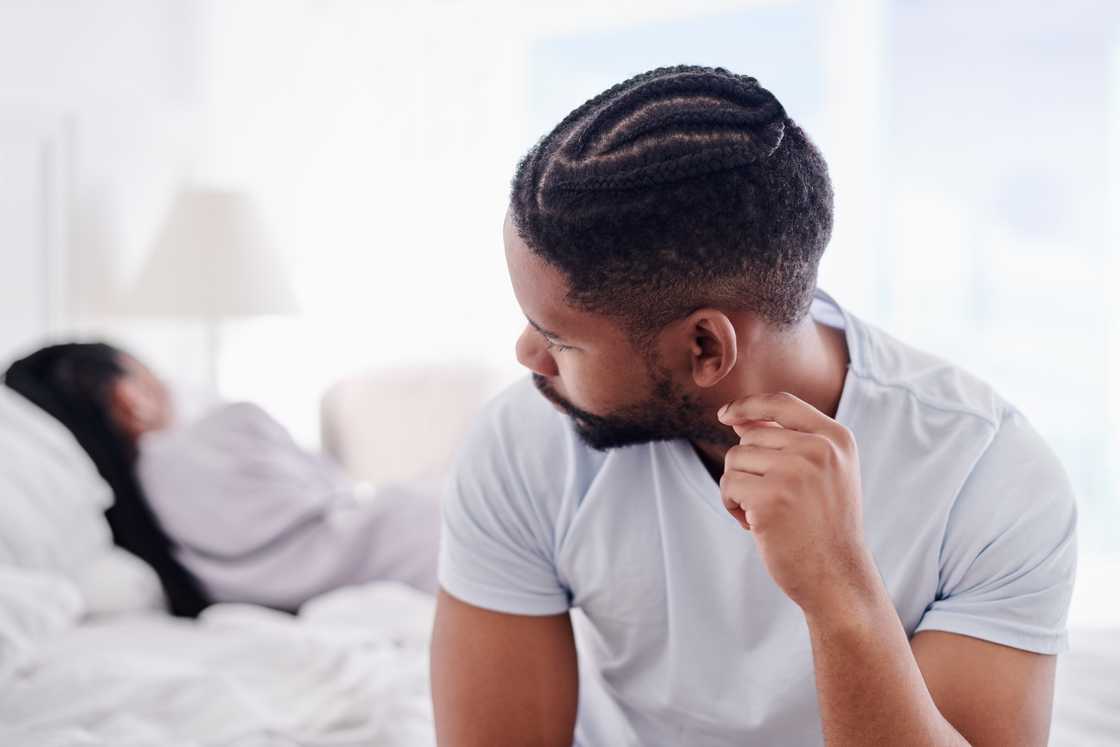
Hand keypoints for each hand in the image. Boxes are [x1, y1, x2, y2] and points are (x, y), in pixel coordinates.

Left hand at [717, 392, 874, 616]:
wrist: (838, 577)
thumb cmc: (824, 526)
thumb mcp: (821, 474)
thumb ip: (786, 442)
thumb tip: (738, 418)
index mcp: (836, 438)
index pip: (782, 402)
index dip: (749, 404)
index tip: (727, 414)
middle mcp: (819, 449)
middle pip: (751, 436)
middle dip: (748, 467)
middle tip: (770, 500)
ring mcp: (796, 471)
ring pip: (735, 459)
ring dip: (738, 488)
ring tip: (764, 513)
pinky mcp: (772, 496)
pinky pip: (728, 484)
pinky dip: (732, 505)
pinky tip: (755, 526)